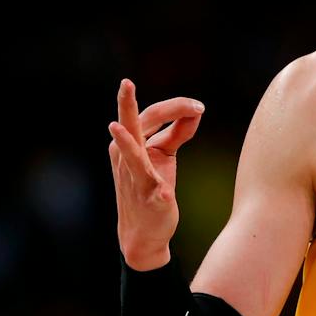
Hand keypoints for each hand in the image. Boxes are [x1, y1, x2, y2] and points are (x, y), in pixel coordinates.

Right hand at [108, 78, 203, 268]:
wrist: (145, 231)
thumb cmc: (153, 186)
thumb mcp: (165, 155)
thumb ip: (178, 132)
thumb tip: (195, 111)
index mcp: (130, 143)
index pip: (151, 116)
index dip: (175, 107)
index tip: (199, 107)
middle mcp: (126, 157)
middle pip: (131, 126)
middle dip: (127, 104)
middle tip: (126, 84)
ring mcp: (134, 177)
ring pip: (131, 156)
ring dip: (125, 143)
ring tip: (116, 128)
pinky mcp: (149, 198)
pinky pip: (150, 190)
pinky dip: (157, 189)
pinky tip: (163, 192)